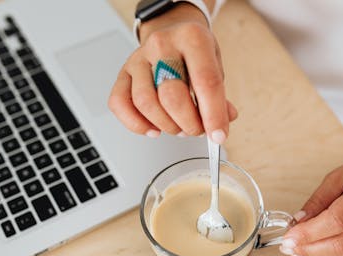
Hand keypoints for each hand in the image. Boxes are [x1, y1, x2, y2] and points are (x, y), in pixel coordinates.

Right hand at [108, 4, 236, 142]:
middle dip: (188, 123)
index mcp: (191, 37)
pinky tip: (154, 128)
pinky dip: (137, 124)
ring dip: (166, 126)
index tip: (218, 135)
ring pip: (145, 102)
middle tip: (197, 130)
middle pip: (172, 96)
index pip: (205, 81)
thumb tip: (222, 122)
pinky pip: (120, 104)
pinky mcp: (123, 73)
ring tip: (179, 128)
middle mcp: (162, 44)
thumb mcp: (215, 66)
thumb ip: (219, 96)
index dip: (213, 115)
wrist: (171, 33)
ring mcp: (138, 58)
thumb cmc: (193, 52)